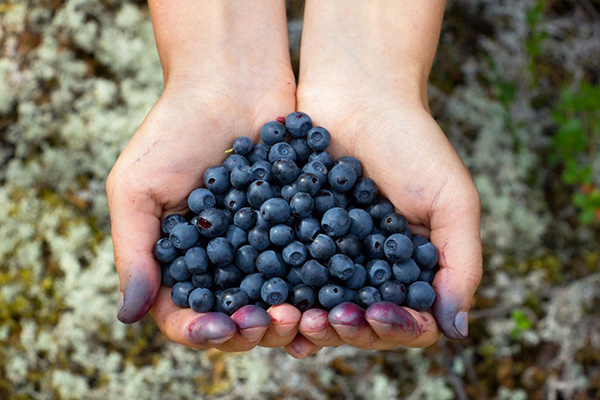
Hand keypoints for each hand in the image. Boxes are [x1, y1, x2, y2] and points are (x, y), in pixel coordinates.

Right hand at [106, 79, 302, 350]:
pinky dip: (317, 289)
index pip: (183, 313)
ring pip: (274, 301)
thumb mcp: (137, 188)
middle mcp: (220, 262)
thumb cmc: (174, 131)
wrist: (231, 81)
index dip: (199, 329)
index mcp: (177, 260)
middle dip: (250, 330)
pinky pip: (309, 268)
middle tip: (269, 321)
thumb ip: (134, 251)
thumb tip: (129, 317)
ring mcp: (261, 248)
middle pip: (234, 317)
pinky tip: (328, 300)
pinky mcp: (298, 227)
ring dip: (287, 318)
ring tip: (301, 314)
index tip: (219, 327)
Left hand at [284, 89, 482, 357]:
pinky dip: (279, 297)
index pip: (409, 320)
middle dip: (346, 329)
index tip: (375, 315)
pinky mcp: (295, 238)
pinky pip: (286, 276)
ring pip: (322, 308)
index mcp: (413, 268)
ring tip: (294, 319)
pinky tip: (268, 307)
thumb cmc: (413, 143)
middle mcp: (372, 270)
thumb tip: (459, 331)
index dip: (393, 327)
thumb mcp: (453, 200)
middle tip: (326, 321)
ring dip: (310, 322)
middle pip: (362, 322)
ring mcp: (332, 256)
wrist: (358, 93)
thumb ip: (462, 263)